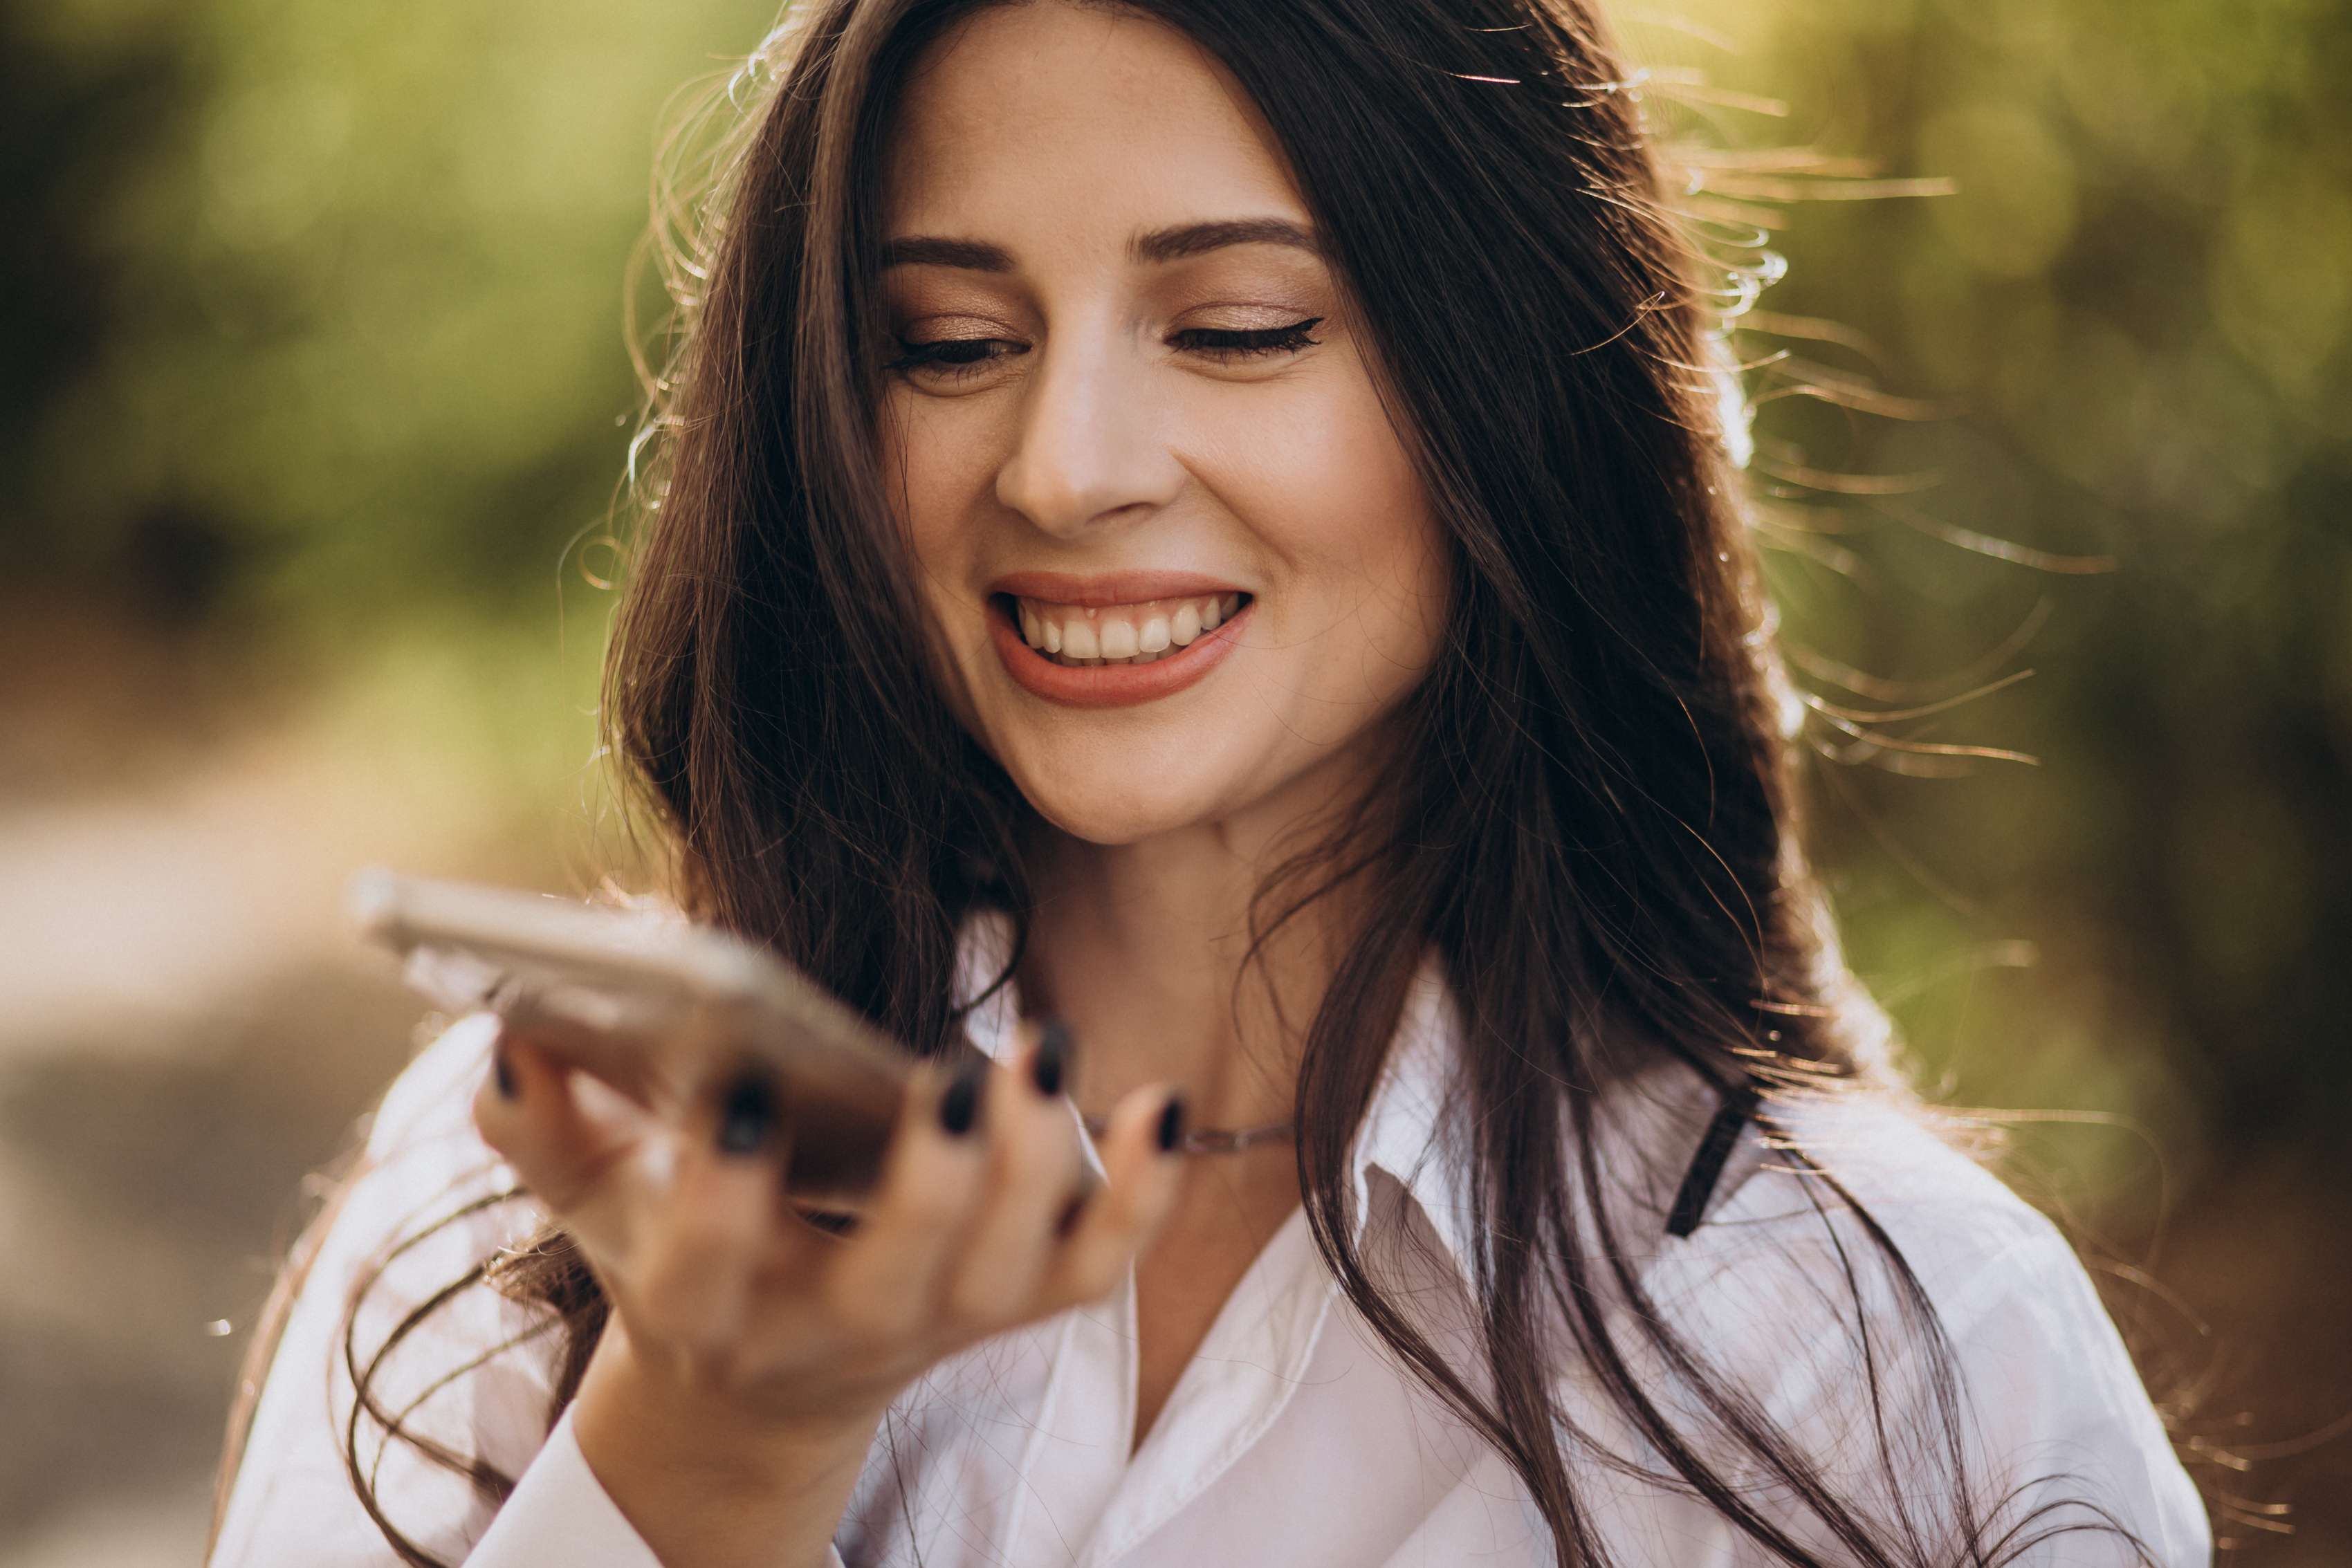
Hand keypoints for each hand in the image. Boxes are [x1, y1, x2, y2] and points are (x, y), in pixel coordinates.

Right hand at [473, 1022, 1184, 1567]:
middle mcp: (827, 1330)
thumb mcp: (589, 1193)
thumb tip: (514, 1025)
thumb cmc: (669, 1246)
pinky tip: (1164, 1101)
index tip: (738, 1084)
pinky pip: (1093, 1270)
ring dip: (1042, 1165)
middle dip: (926, 1182)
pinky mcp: (1009, 1307)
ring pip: (1005, 1273)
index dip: (719, 1190)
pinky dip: (1142, 1197)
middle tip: (947, 1071)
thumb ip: (538, 1115)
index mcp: (705, 1305)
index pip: (703, 1267)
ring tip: (1045, 1048)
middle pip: (892, 1281)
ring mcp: (932, 1324)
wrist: (759, 1382)